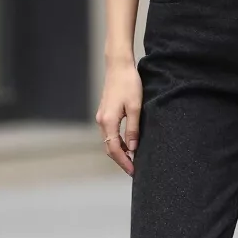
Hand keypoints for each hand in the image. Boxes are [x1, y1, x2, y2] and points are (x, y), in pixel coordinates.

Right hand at [96, 58, 142, 176]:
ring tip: (133, 159)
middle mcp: (101, 121)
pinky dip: (117, 142)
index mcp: (108, 121)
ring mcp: (101, 117)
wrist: (118, 65)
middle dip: (120, 160)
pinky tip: (128, 144)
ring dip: (119, 151)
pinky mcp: (104, 112)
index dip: (123, 162)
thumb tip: (133, 148)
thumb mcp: (135, 107)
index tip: (133, 171)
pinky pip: (109, 133)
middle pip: (109, 147)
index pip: (114, 149)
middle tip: (134, 169)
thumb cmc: (129, 83)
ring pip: (108, 141)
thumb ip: (133, 129)